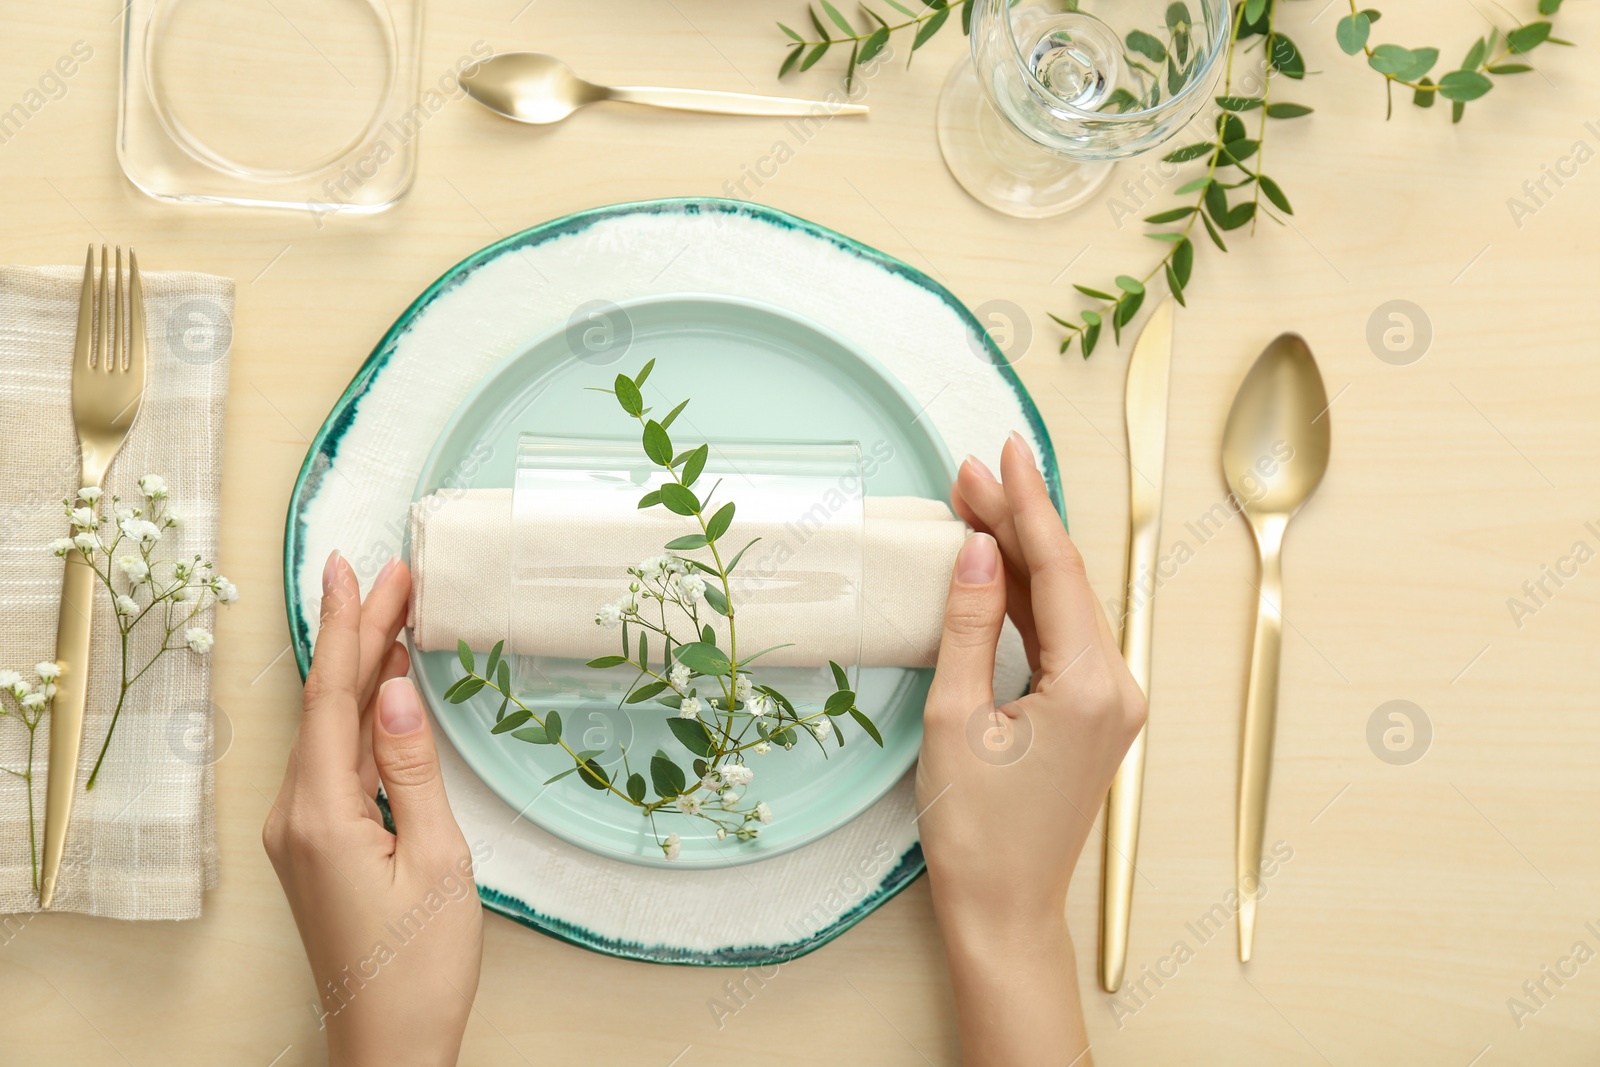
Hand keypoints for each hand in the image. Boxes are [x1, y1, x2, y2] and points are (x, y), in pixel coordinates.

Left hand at [263, 552, 482, 1066]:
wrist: (388, 1045)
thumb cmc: (421, 966)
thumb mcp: (437, 861)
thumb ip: (411, 770)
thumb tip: (393, 690)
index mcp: (320, 814)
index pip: (334, 697)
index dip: (350, 626)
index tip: (362, 568)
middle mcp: (294, 816)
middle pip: (326, 704)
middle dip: (357, 633)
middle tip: (389, 572)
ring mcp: (298, 833)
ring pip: (328, 729)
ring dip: (359, 668)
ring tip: (390, 611)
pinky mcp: (313, 846)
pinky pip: (332, 761)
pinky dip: (357, 715)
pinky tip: (379, 691)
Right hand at [917, 433, 1145, 1065]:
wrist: (1006, 909)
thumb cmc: (976, 831)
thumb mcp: (955, 719)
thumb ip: (968, 626)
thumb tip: (976, 550)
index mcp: (1091, 686)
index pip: (1056, 571)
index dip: (1026, 506)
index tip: (1003, 452)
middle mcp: (1117, 686)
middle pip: (1064, 580)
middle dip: (1018, 520)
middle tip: (972, 470)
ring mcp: (1111, 701)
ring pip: (1063, 604)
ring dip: (1020, 556)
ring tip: (975, 503)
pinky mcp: (1095, 714)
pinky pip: (1061, 637)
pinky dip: (1028, 599)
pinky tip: (996, 567)